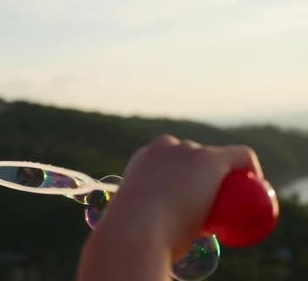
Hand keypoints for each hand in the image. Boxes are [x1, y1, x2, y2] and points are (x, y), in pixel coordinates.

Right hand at [76, 134, 262, 280]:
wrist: (135, 232)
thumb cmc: (132, 236)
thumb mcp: (135, 224)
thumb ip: (139, 222)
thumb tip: (140, 242)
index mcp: (143, 159)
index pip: (171, 161)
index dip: (186, 176)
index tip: (194, 199)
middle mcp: (163, 147)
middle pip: (193, 155)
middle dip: (203, 174)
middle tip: (214, 204)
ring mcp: (187, 151)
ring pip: (213, 157)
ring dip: (223, 175)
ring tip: (233, 199)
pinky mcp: (210, 159)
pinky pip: (239, 156)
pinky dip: (250, 168)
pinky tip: (256, 182)